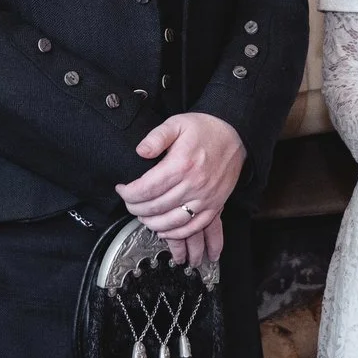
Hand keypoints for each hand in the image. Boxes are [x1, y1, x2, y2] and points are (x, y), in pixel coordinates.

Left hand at [117, 112, 245, 264]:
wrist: (235, 135)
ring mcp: (206, 197)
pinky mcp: (215, 205)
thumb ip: (156, 137)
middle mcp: (194, 184)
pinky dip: (176, 233)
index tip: (121, 190)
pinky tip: (164, 230)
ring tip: (142, 216)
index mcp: (182, 164)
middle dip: (136, 209)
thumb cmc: (204, 129)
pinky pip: (194, 227)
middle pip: (156, 207)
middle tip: (129, 203)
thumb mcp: (177, 123)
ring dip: (153, 224)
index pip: (147, 188)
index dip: (129, 194)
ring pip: (173, 221)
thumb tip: (140, 151)